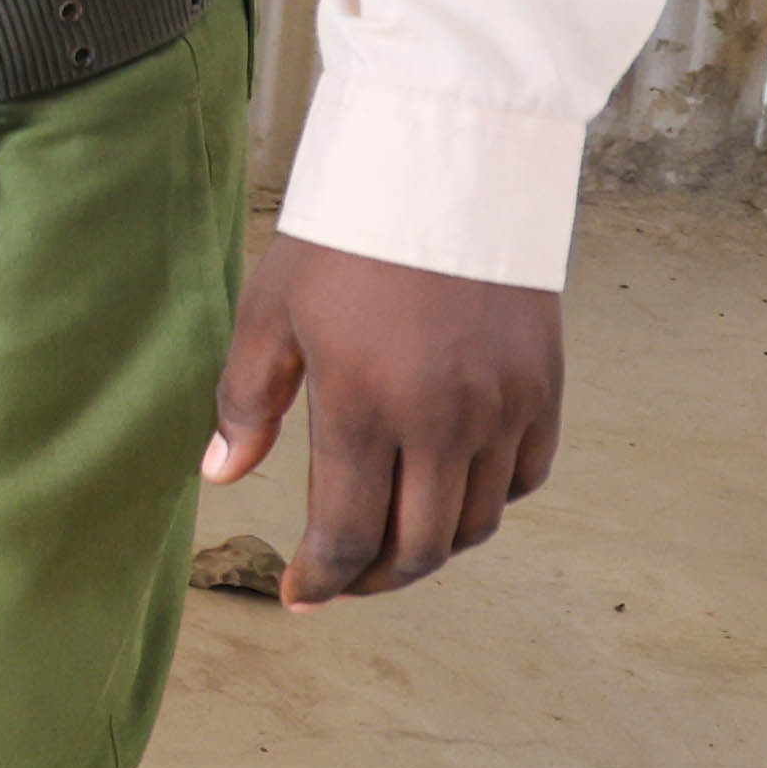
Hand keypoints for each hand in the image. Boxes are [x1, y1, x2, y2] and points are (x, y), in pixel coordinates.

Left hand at [207, 232, 564, 606]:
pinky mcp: (544, 391)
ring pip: (478, 523)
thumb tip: (222, 476)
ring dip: (432, 547)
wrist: (444, 170)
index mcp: (365, 406)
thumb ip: (246, 401)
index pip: (349, 534)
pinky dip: (486, 502)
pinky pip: (523, 479)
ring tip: (390, 540)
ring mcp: (503, 410)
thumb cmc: (342, 239)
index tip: (298, 597)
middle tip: (342, 578)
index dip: (322, 580)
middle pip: (422, 548)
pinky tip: (448, 492)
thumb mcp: (271, 312)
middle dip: (376, 579)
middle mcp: (443, 422)